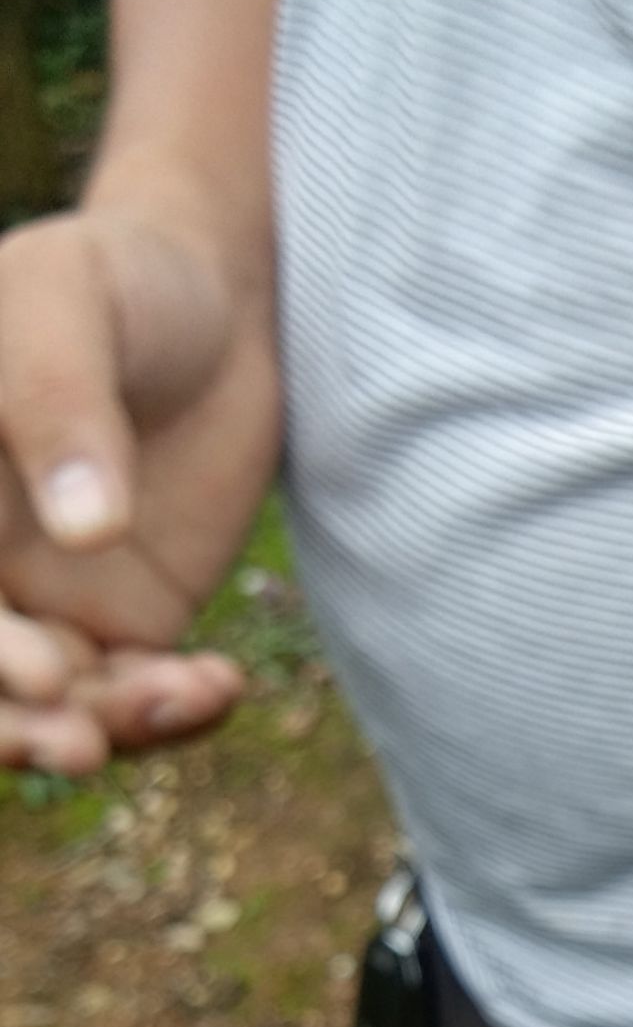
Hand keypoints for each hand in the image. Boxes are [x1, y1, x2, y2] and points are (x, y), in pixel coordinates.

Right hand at [0, 206, 278, 771]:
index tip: (44, 673)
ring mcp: (43, 601)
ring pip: (51, 705)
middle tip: (85, 747)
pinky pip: (133, 695)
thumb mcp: (71, 311)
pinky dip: (170, 710)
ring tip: (181, 701)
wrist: (212, 301)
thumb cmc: (112, 280)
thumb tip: (87, 532)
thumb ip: (64, 411)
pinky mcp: (125, 625)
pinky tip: (218, 686)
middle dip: (20, 724)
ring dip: (105, 727)